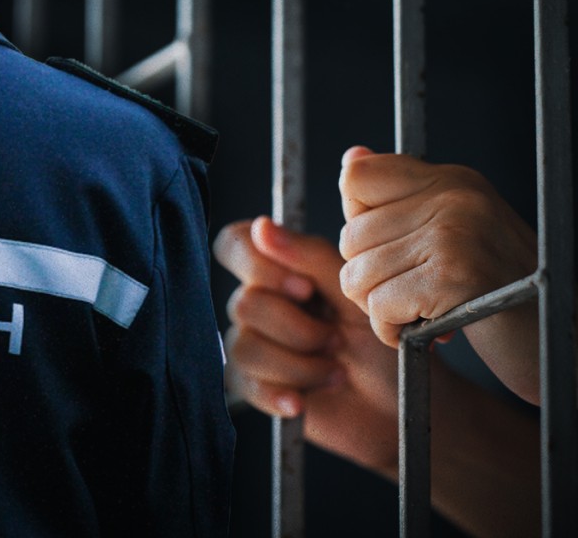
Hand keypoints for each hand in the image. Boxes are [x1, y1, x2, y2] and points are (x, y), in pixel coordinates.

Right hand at [213, 216, 398, 475]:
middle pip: (243, 302)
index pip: (235, 244)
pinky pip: (244, 384)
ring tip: (334, 371)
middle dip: (298, 327)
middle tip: (337, 337)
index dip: (257, 263)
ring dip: (298, 364)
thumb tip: (262, 227)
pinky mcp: (254, 385)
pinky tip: (304, 398)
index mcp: (284, 270)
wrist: (401, 408)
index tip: (303, 287)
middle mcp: (263, 303)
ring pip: (244, 345)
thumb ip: (311, 257)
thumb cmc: (385, 348)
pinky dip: (280, 392)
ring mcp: (256, 343)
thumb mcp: (358, 296)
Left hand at [338, 146, 539, 402]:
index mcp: (451, 180)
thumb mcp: (447, 233)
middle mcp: (454, 198)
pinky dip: (391, 331)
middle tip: (407, 293)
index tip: (390, 248)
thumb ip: (395, 202)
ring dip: (378, 310)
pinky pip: (380, 308)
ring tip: (417, 311)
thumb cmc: (492, 290)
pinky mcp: (453, 277)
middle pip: (350, 237)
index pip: (356, 177)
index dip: (357, 221)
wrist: (552, 335)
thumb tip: (351, 157)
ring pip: (357, 276)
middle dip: (367, 279)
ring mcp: (455, 234)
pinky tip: (424, 331)